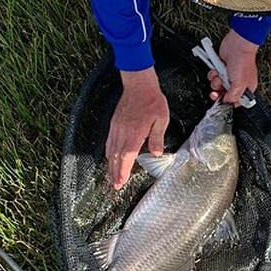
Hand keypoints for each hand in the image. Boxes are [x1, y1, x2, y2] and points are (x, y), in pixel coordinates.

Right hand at [106, 68, 168, 189]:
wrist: (138, 84)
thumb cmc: (152, 101)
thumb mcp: (161, 119)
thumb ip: (157, 137)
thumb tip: (156, 153)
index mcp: (134, 133)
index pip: (127, 157)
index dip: (123, 171)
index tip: (121, 182)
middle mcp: (122, 132)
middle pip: (116, 157)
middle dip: (115, 173)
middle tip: (115, 186)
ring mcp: (116, 128)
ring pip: (111, 150)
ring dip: (111, 165)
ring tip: (111, 177)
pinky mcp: (114, 123)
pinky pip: (109, 141)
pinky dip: (109, 152)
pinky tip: (110, 158)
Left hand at [208, 29, 258, 104]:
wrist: (237, 45)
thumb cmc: (243, 62)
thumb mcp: (239, 85)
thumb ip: (233, 96)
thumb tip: (226, 102)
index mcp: (246, 88)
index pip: (237, 101)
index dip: (228, 102)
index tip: (222, 102)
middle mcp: (238, 83)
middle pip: (225, 94)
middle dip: (219, 92)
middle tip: (215, 92)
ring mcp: (229, 76)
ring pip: (218, 85)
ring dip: (216, 82)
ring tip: (219, 76)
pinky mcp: (221, 69)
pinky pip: (213, 76)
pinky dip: (213, 74)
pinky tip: (217, 70)